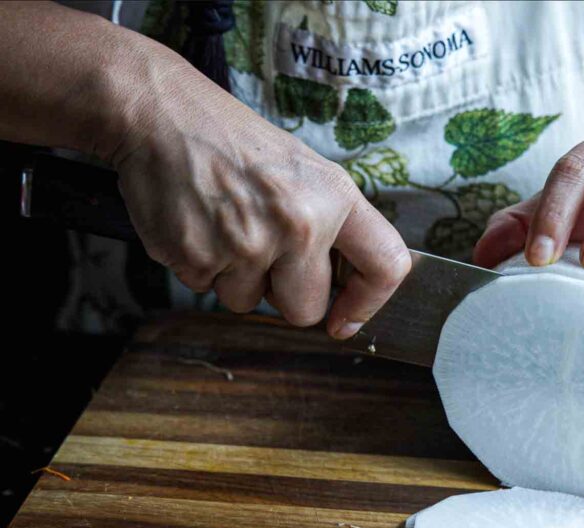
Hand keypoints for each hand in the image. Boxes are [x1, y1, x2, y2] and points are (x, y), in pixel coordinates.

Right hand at [112, 55, 407, 338]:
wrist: (160, 114)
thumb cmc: (235, 142)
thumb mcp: (306, 170)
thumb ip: (334, 227)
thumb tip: (349, 286)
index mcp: (334, 199)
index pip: (385, 266)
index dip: (369, 303)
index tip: (346, 318)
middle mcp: (297, 226)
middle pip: (305, 310)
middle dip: (285, 294)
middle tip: (265, 251)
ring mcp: (245, 246)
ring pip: (249, 303)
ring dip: (237, 277)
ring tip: (226, 224)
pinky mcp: (197, 259)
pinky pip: (207, 289)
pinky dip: (202, 266)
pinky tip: (199, 223)